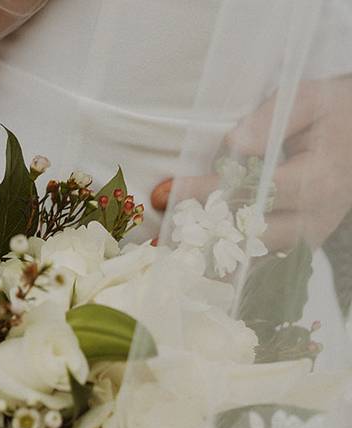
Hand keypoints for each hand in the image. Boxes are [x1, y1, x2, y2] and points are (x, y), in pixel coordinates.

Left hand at [151, 76, 351, 249]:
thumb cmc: (334, 114)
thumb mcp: (309, 100)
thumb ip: (271, 118)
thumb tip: (234, 142)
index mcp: (317, 180)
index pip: (253, 191)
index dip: (208, 192)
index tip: (170, 191)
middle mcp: (314, 217)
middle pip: (250, 234)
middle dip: (201, 234)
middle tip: (159, 237)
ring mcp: (308, 236)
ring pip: (253, 258)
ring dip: (209, 258)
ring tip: (168, 255)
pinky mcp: (300, 245)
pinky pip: (261, 262)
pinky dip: (226, 263)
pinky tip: (191, 262)